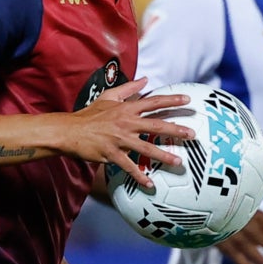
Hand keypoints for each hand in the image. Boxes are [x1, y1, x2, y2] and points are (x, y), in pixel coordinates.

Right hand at [56, 78, 192, 190]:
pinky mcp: (112, 154)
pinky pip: (129, 166)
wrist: (69, 131)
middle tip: (192, 134)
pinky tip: (150, 184)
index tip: (187, 101)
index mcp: (126, 108)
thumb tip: (145, 79)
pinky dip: (139, 176)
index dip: (171, 100)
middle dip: (176, 130)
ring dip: (164, 155)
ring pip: (146, 148)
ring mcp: (120, 139)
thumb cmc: (89, 114)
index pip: (153, 102)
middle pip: (156, 125)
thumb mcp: (108, 97)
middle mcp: (126, 123)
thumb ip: (128, 88)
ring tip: (178, 162)